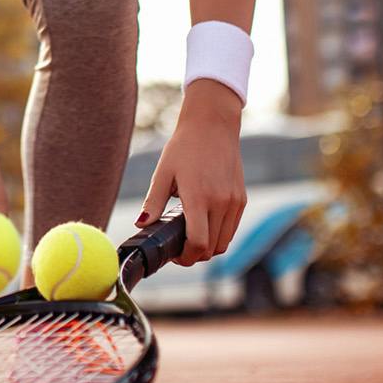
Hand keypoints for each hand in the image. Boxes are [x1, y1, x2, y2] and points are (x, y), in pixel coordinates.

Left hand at [135, 80, 247, 264]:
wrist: (212, 124)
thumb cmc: (184, 147)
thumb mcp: (163, 172)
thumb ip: (153, 202)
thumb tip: (142, 224)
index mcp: (199, 197)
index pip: (198, 243)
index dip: (186, 257)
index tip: (175, 255)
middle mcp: (221, 202)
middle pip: (212, 248)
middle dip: (195, 255)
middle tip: (179, 248)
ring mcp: (234, 202)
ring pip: (224, 242)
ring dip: (208, 247)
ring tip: (191, 237)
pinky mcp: (241, 199)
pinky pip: (232, 229)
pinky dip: (219, 235)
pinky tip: (204, 225)